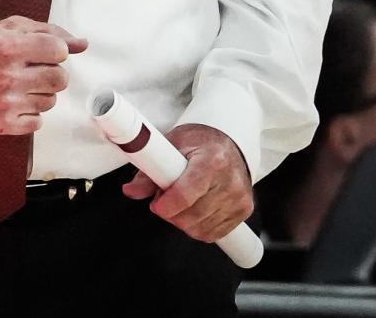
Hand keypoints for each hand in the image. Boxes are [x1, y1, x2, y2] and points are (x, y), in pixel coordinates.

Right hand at [0, 15, 86, 134]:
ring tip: (20, 87)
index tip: (41, 53)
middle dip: (51, 73)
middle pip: (60, 79)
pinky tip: (16, 103)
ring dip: (40, 94)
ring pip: (50, 101)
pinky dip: (30, 114)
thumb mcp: (10, 28)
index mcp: (11, 46)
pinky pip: (37, 123)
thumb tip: (83, 44)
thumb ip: (48, 32)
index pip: (60, 51)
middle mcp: (10, 75)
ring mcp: (6, 102)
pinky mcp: (2, 123)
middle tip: (33, 72)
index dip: (54, 51)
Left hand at [122, 124, 252, 242]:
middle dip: (171, 213)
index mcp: (212, 160)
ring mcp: (239, 198)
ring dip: (183, 221)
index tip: (156, 205)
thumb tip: (130, 190)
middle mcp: (229, 180)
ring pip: (201, 229)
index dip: (166, 205)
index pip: (186, 195)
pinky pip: (214, 234)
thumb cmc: (200, 142)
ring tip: (180, 201)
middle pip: (192, 216)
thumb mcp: (173, 144)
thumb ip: (150, 169)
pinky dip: (198, 227)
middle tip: (164, 199)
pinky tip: (193, 210)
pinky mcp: (244, 210)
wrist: (229, 142)